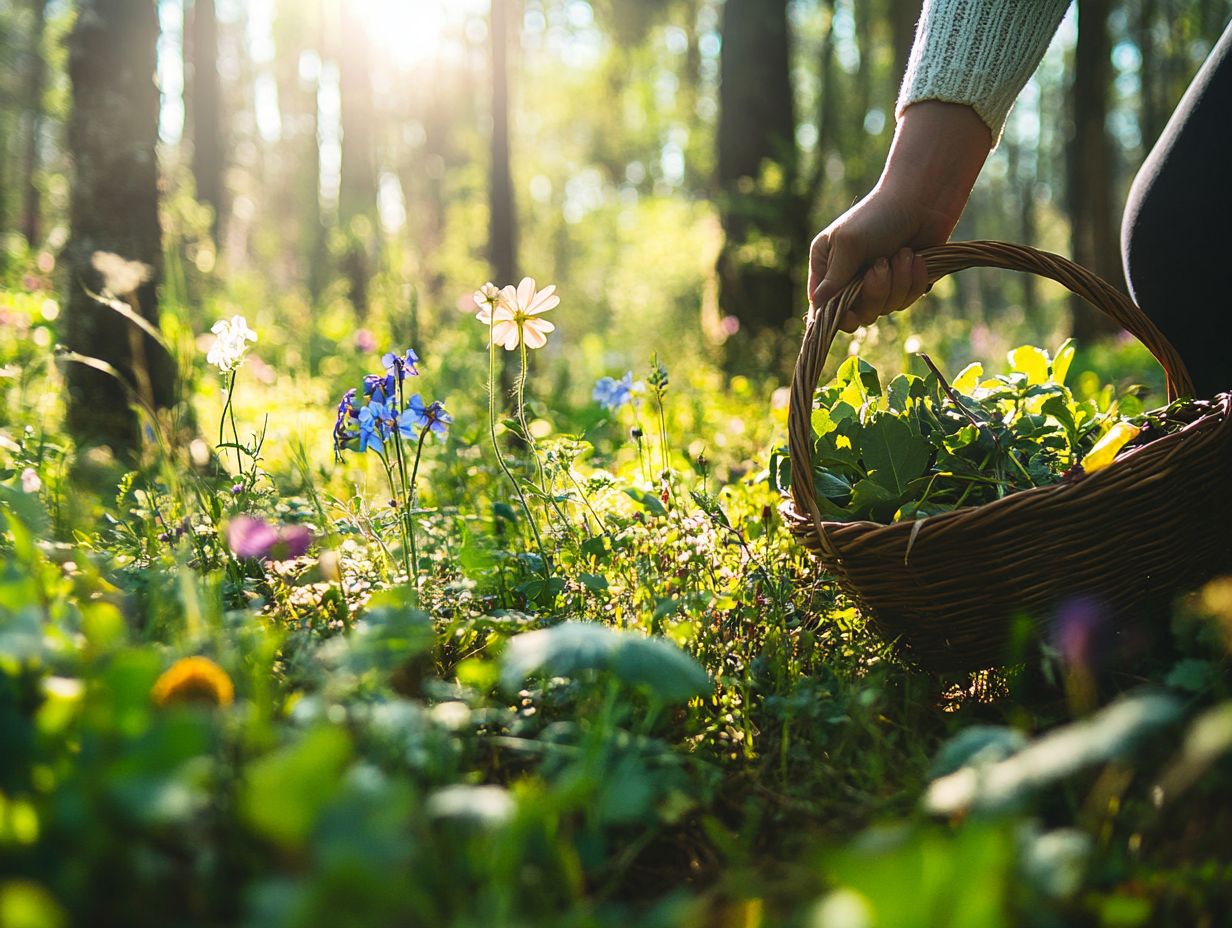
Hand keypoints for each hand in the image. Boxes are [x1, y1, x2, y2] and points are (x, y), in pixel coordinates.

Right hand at [807, 102, 992, 331]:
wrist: (925, 199)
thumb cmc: (879, 215)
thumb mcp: (849, 244)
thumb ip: (834, 279)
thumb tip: (816, 306)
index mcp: (826, 264)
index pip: (823, 304)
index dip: (836, 315)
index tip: (851, 313)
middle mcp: (849, 277)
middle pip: (857, 313)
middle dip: (874, 292)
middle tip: (881, 265)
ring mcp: (877, 282)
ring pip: (884, 309)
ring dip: (898, 282)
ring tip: (903, 253)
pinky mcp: (903, 283)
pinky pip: (906, 301)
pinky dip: (914, 281)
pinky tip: (917, 258)